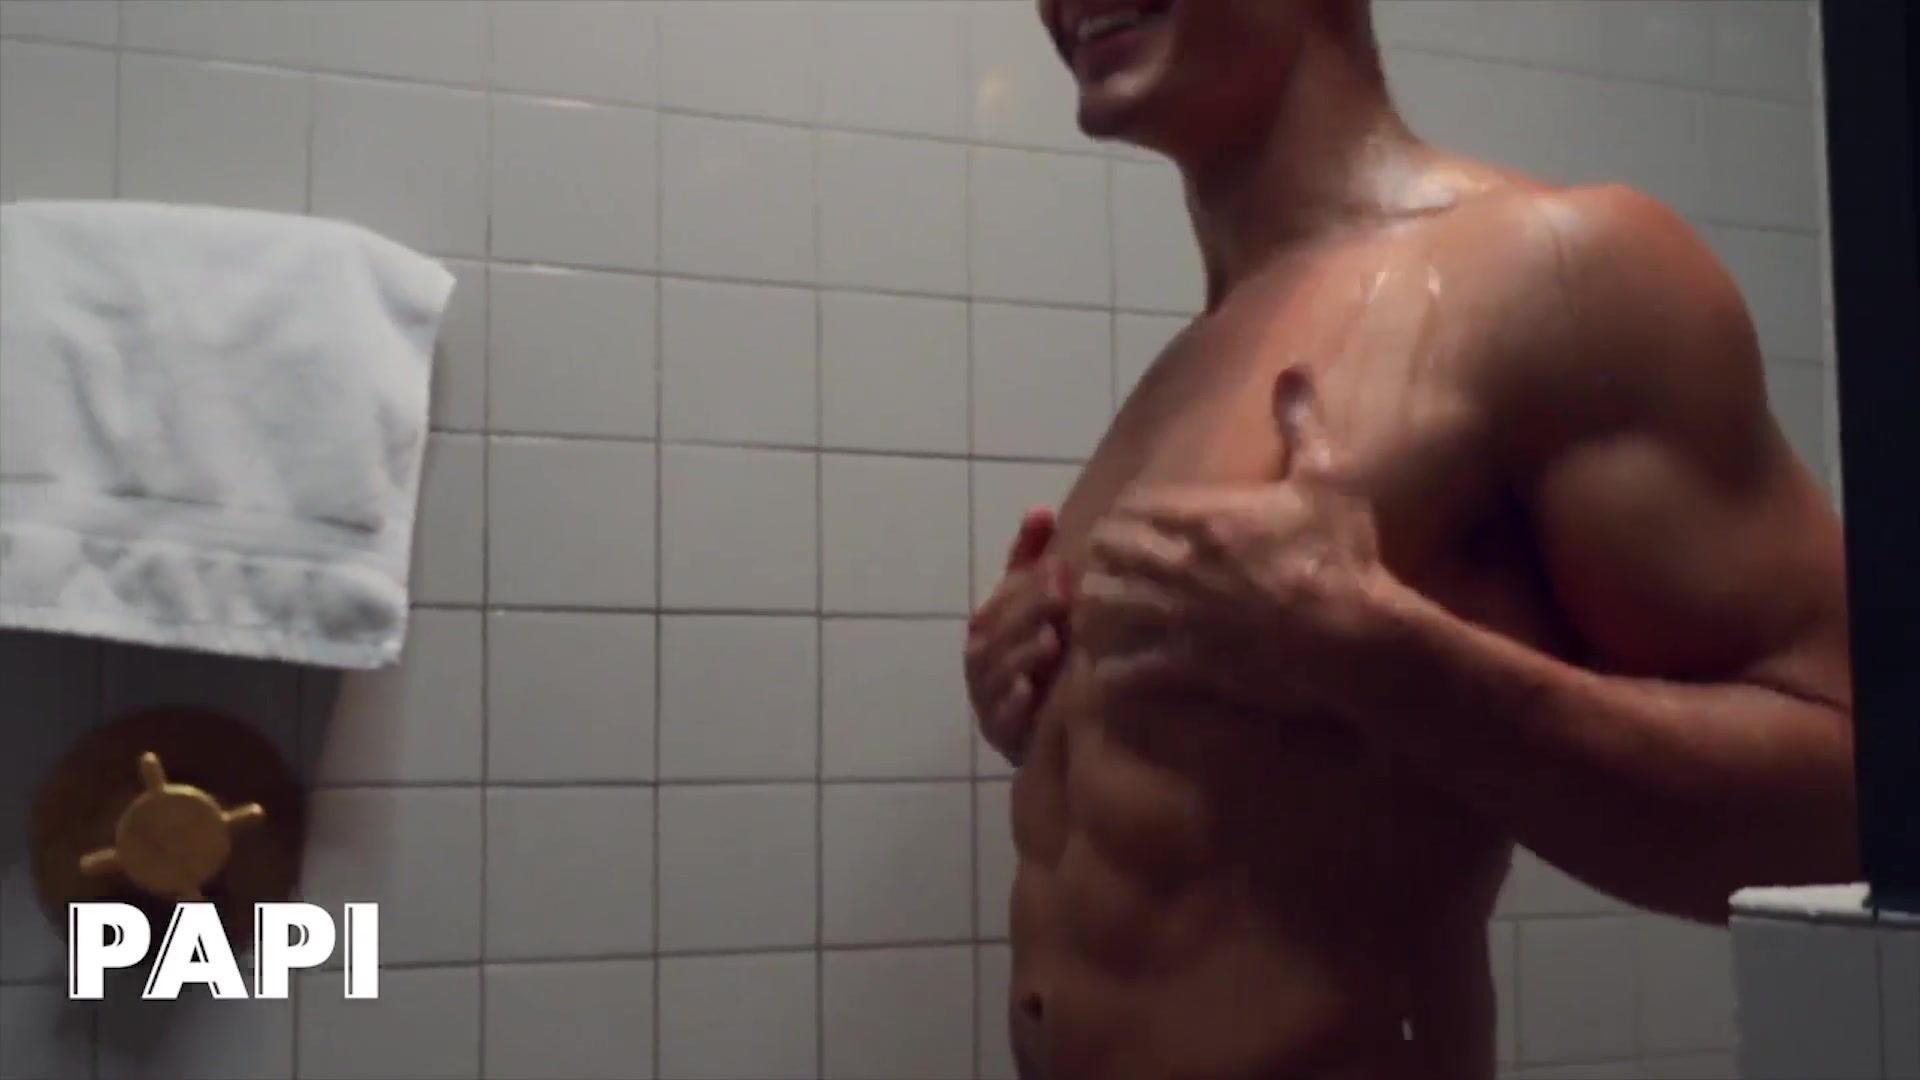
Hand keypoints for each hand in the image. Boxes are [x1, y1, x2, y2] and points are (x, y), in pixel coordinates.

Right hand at [966, 507, 1071, 765]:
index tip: (1058, 568)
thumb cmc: (1035, 657)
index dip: (1027, 582)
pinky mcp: (999, 732)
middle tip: (1062, 596)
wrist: (1041, 730)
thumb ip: (1030, 560)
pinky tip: (1029, 692)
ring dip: (1022, 655)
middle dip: (1029, 611)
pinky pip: (1001, 718)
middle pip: (998, 630)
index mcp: (988, 623)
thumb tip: (1039, 510)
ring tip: (1051, 642)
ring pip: (997, 671)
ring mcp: (987, 696)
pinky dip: (1012, 705)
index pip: (1003, 597)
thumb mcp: (1033, 607)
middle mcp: (981, 657)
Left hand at [1074, 369, 1398, 713]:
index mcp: (1204, 518)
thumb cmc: (1344, 558)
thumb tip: (1292, 367)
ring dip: (1097, 612)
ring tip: (1103, 619)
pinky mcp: (1184, 666)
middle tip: (1111, 574)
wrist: (1361, 637)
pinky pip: (1120, 668)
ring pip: (1099, 609)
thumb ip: (1301, 423)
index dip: (1124, 519)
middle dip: (1103, 563)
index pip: (1129, 507)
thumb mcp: (1327, 480)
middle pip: (1103, 555)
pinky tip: (1116, 669)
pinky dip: (1112, 669)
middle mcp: (1179, 564)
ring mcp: (1177, 618)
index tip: (1131, 531)